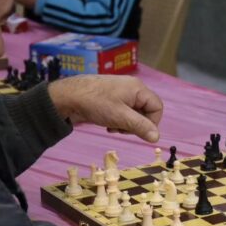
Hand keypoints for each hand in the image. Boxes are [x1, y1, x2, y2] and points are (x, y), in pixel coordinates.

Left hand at [48, 75, 163, 142]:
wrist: (68, 96)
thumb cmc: (95, 103)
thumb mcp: (121, 117)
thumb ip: (140, 127)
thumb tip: (156, 137)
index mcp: (138, 89)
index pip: (157, 107)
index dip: (152, 122)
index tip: (139, 132)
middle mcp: (132, 89)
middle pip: (145, 111)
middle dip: (136, 124)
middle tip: (122, 130)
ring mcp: (121, 94)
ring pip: (133, 114)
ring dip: (126, 125)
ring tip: (113, 127)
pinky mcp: (111, 100)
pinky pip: (122, 113)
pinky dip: (118, 121)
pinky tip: (107, 125)